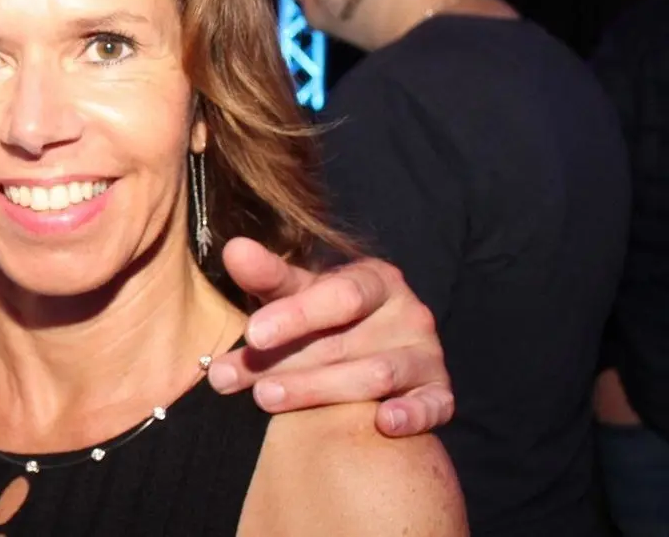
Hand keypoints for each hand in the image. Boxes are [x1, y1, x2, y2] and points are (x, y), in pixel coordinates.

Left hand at [207, 237, 452, 437]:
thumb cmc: (323, 318)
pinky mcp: (439, 393)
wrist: (369, 350)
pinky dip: (412, 413)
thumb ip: (266, 276)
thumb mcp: (295, 292)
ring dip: (317, 390)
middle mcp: (408, 313)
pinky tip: (383, 421)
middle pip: (346, 341)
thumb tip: (234, 249)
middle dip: (285, 363)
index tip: (251, 334)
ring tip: (264, 398)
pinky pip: (432, 406)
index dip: (295, 315)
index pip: (339, 295)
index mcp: (376, 280)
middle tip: (230, 377)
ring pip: (376, 375)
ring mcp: (427, 354)